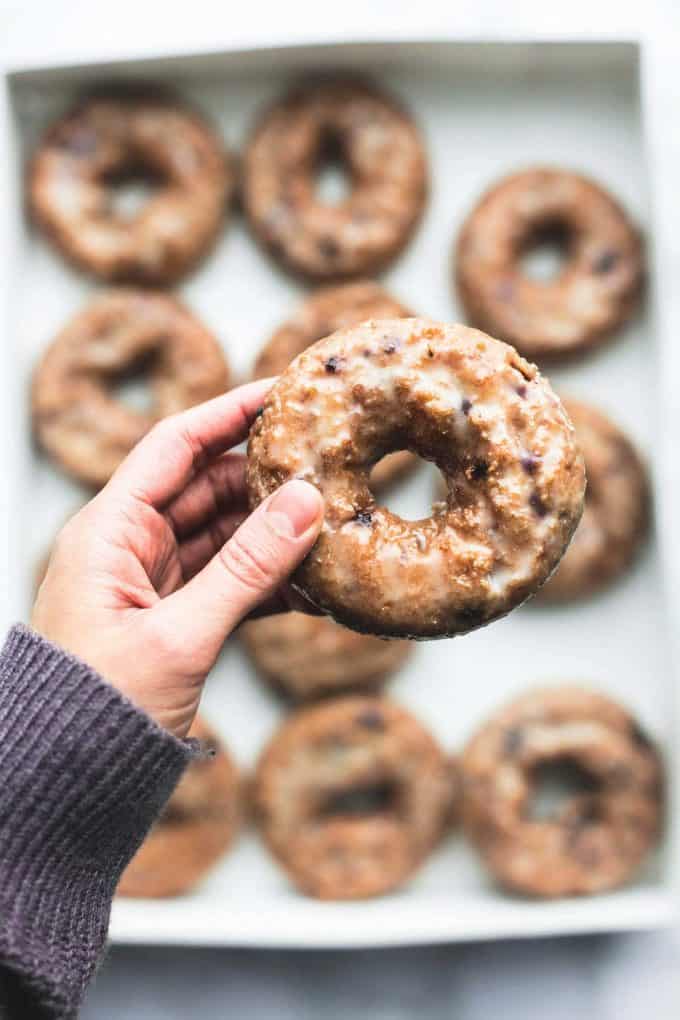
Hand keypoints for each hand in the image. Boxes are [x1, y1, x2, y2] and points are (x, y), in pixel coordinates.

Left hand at [32, 380, 323, 737]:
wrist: (63, 785)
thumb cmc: (94, 710)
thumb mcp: (178, 636)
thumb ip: (246, 569)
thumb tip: (305, 502)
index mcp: (109, 531)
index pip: (176, 446)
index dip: (229, 413)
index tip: (283, 391)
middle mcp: (129, 547)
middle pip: (208, 488)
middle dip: (267, 477)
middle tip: (329, 466)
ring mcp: (153, 583)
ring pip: (226, 537)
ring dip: (276, 536)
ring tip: (333, 527)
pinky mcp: (174, 619)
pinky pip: (231, 584)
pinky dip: (270, 584)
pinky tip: (315, 587)